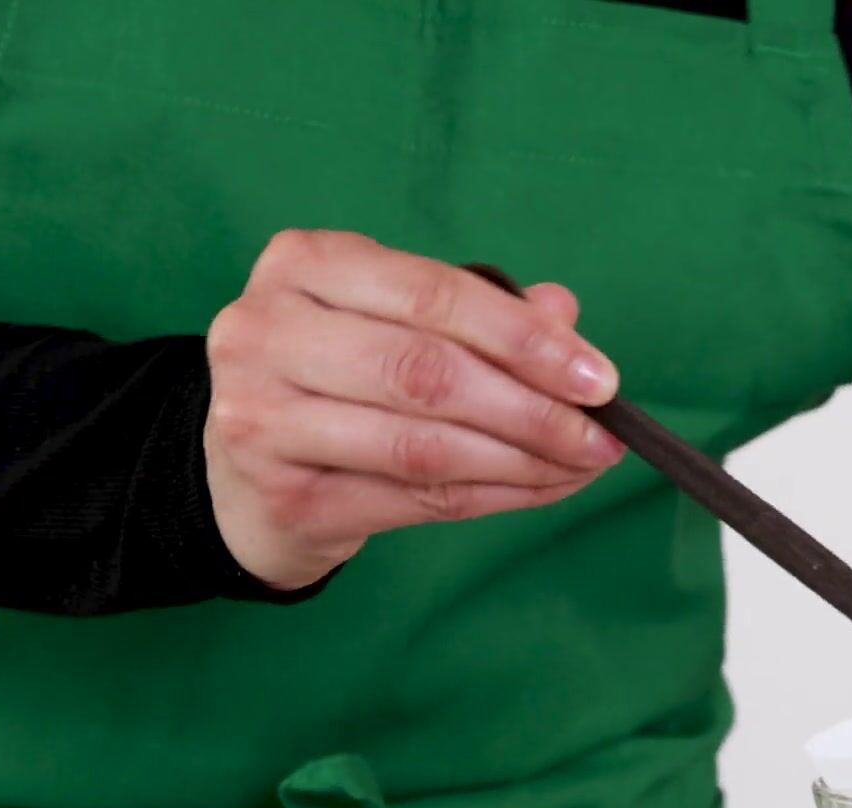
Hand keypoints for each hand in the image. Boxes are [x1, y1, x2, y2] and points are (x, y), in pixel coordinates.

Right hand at [204, 229, 622, 588]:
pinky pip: (416, 500)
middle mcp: (266, 332)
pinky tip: (541, 489)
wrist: (249, 469)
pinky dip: (495, 498)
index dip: (525, 338)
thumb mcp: (402, 320)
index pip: (432, 295)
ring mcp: (262, 419)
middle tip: (602, 434)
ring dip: (523, 462)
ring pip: (424, 447)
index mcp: (304, 264)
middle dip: (534, 409)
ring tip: (583, 466)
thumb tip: (565, 314)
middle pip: (427, 373)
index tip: (600, 378)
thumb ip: (482, 310)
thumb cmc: (343, 375)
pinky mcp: (286, 495)